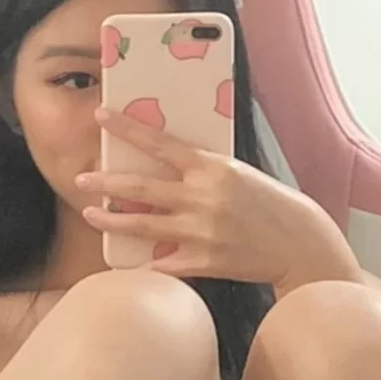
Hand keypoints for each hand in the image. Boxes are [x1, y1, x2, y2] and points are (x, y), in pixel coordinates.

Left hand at [77, 104, 357, 288]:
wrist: (301, 243)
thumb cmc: (270, 204)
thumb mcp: (239, 173)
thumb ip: (202, 170)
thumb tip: (164, 162)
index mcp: (213, 167)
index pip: (160, 143)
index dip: (127, 129)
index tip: (101, 116)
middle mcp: (203, 197)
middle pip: (141, 186)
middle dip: (105, 182)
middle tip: (80, 178)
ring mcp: (202, 231)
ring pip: (143, 224)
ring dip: (111, 219)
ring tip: (89, 214)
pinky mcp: (204, 262)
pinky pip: (162, 262)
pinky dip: (142, 262)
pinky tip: (122, 259)